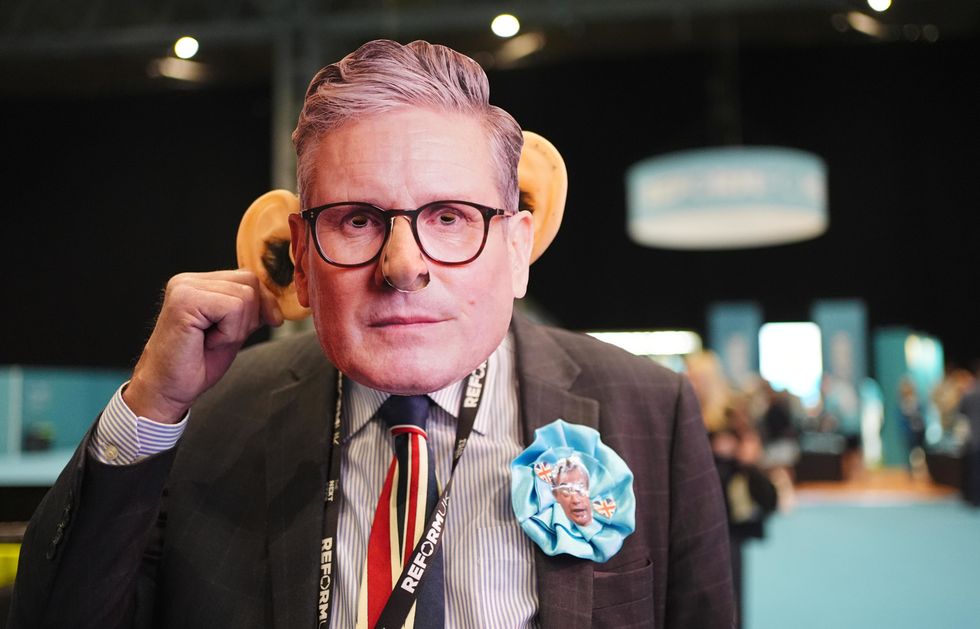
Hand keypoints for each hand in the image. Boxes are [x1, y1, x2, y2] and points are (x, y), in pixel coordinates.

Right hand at [123, 270, 283, 422]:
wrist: (167, 390)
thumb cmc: (196, 364)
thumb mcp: (234, 330)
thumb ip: (251, 310)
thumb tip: (276, 303)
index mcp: (198, 283)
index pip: (248, 277)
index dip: (263, 303)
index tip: (266, 323)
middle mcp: (188, 281)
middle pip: (250, 282)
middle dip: (250, 316)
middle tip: (221, 338)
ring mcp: (184, 288)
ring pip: (245, 296)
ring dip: (237, 328)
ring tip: (212, 340)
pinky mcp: (185, 301)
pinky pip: (233, 308)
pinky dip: (229, 332)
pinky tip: (207, 342)